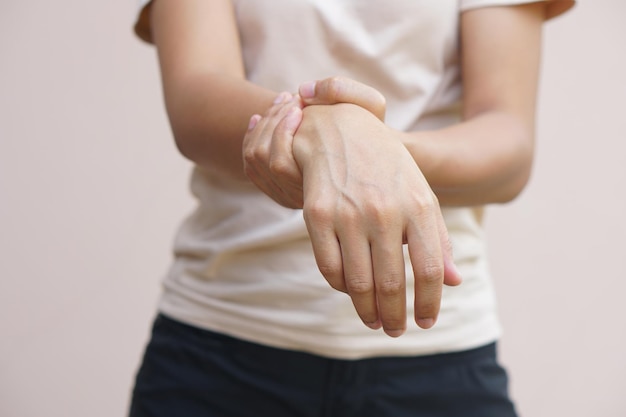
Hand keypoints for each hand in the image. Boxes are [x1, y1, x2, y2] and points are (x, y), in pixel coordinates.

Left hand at [242, 78, 384, 208]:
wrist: (379, 160)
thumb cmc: (376, 131)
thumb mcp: (371, 104)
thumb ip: (340, 90)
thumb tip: (303, 91)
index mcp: (319, 184)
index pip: (278, 162)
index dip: (281, 126)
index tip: (299, 102)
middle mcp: (300, 195)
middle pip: (261, 160)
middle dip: (270, 121)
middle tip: (288, 97)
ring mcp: (289, 194)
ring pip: (253, 163)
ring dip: (261, 126)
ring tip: (281, 102)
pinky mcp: (283, 188)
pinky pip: (254, 167)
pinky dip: (254, 137)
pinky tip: (265, 117)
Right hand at [293, 103, 460, 335]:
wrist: (340, 129)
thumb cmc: (387, 167)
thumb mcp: (420, 194)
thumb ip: (438, 238)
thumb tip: (453, 282)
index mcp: (417, 205)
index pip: (430, 270)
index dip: (429, 304)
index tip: (425, 322)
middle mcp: (384, 210)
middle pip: (393, 283)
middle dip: (395, 316)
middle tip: (394, 331)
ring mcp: (348, 213)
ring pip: (358, 282)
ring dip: (367, 311)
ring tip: (373, 321)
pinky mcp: (317, 214)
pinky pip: (329, 267)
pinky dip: (340, 287)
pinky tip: (349, 292)